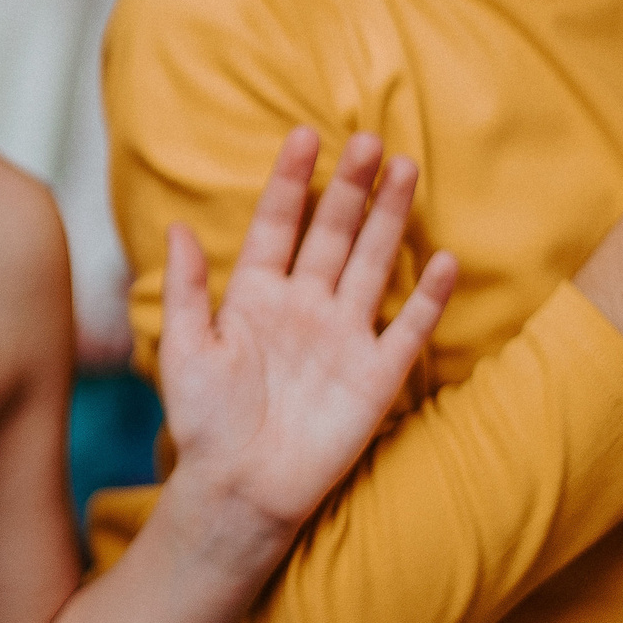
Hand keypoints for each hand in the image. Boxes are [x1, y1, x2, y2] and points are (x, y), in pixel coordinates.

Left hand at [159, 129, 456, 544]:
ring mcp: (345, 335)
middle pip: (332, 232)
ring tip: (406, 169)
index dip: (292, 181)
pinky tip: (445, 259)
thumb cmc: (206, 421)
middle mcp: (305, 305)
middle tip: (368, 139)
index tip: (305, 135)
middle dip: (350, 186)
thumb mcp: (185, 349)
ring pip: (372, 262)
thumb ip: (187, 289)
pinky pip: (409, 328)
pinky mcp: (377, 374)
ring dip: (390, 219)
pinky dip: (428, 297)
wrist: (240, 488)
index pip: (278, 224)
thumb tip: (176, 227)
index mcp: (256, 294)